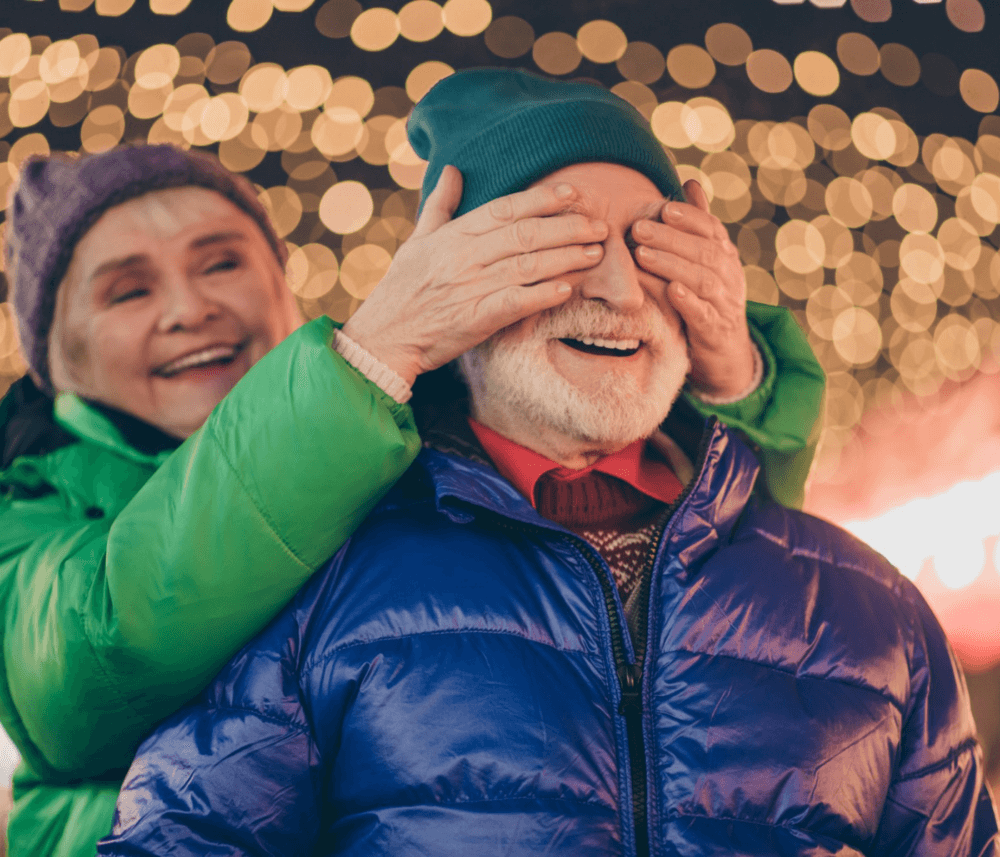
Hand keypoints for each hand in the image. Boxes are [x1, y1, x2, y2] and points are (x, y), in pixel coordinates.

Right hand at [342, 166, 608, 385]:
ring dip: (565, 258)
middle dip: (566, 227)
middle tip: (599, 225)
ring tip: (594, 253)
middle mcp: (464, 257)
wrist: (383, 336)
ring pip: (526, 266)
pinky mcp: (474, 319)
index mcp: (453, 235)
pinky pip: (514, 303)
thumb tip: (453, 170)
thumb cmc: (401, 289)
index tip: (573, 193)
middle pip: (524, 234)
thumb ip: (440, 205)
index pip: (505, 209)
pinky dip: (541, 295)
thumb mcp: (417, 241)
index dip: (542, 199)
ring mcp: (470, 287)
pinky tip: (566, 289)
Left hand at [630, 179, 755, 399]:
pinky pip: (704, 314)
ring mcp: (724, 303)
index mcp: (725, 255)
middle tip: (638, 229)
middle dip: (670, 238)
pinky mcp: (715, 330)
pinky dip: (688, 302)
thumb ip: (698, 223)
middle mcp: (729, 275)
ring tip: (642, 255)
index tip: (664, 207)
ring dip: (672, 265)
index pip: (711, 229)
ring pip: (702, 280)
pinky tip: (670, 291)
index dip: (689, 217)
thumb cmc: (708, 297)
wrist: (726, 350)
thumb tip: (690, 181)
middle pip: (703, 251)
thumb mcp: (706, 259)